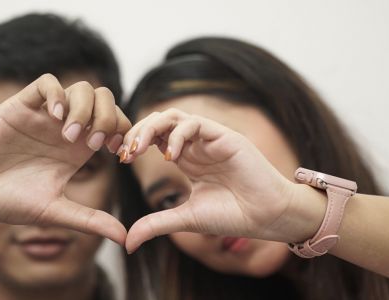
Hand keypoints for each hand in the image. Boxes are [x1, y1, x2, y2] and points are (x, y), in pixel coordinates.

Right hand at [0, 74, 130, 244]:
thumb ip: (89, 220)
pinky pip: (48, 83)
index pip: (116, 124)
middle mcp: (66, 129)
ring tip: (68, 136)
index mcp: (78, 150)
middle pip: (105, 100)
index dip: (126, 133)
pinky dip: (57, 94)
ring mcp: (45, 115)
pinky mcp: (21, 106)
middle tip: (95, 143)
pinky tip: (53, 117)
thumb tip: (124, 238)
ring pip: (82, 88)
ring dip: (84, 109)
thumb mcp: (53, 211)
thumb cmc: (6, 201)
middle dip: (110, 117)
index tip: (119, 153)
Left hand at [120, 108, 304, 251]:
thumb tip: (128, 243)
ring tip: (139, 149)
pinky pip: (196, 124)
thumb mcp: (185, 219)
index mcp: (187, 157)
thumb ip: (156, 224)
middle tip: (125, 151)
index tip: (121, 158)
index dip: (135, 142)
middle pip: (160, 121)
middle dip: (138, 131)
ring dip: (152, 128)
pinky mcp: (225, 137)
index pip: (155, 136)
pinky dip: (178, 135)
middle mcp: (196, 145)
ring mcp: (210, 139)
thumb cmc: (232, 216)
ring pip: (175, 116)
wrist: (266, 218)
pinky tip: (170, 156)